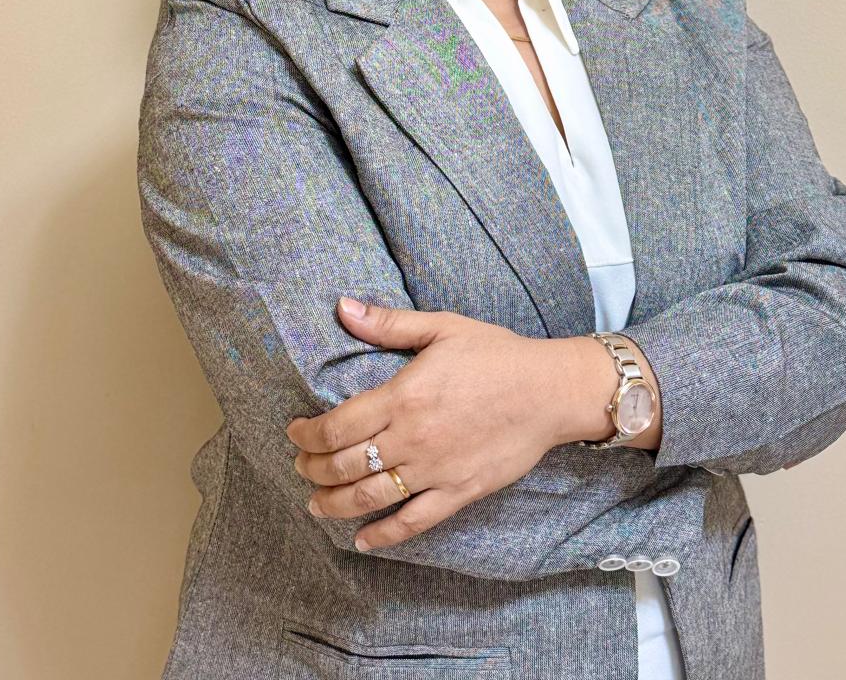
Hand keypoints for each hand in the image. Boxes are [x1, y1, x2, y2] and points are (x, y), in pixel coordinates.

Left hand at [286, 298, 560, 551]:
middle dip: (312, 469)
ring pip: (370, 497)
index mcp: (404, 396)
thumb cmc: (497, 354)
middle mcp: (413, 438)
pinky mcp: (459, 493)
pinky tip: (362, 540)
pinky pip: (413, 522)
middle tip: (300, 466)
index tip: (294, 432)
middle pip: (344, 465)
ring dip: (334, 504)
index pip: (337, 426)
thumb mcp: (442, 327)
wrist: (550, 390)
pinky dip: (382, 535)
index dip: (307, 434)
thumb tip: (342, 306)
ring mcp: (435, 470)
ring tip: (316, 504)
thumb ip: (389, 323)